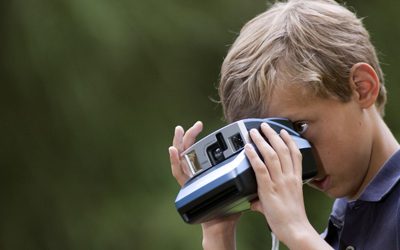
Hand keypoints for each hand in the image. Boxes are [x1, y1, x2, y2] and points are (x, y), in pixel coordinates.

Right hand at [168, 121, 240, 249]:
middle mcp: (198, 173)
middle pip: (189, 150)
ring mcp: (192, 180)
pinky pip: (179, 175)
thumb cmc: (232, 206)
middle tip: (194, 125)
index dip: (200, 137)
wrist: (224, 224)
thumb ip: (248, 171)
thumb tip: (259, 158)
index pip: (201, 149)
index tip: (201, 125)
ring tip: (179, 131)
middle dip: (189, 136)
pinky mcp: (188, 188)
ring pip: (182, 159)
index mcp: (209, 170)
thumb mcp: (241, 184)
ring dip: (179, 143)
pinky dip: (175, 162)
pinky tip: (173, 151)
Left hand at [244, 123, 330, 248]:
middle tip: (265, 126)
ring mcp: (279, 182)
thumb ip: (271, 197)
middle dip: (273, 135)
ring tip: (254, 132)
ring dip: (262, 141)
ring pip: (271, 155)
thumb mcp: (286, 201)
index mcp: (295, 179)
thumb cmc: (292, 218)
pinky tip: (248, 148)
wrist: (295, 230)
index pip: (295, 155)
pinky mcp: (269, 189)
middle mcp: (289, 177)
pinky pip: (260, 168)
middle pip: (282, 150)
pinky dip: (253, 156)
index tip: (284, 131)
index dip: (289, 140)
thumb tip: (256, 201)